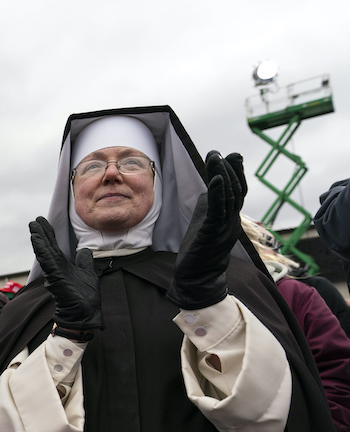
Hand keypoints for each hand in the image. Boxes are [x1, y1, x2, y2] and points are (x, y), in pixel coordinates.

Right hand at [29, 217, 102, 330]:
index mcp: (62, 266)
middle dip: (41, 233)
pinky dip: (41, 248)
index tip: (42, 222)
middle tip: (34, 220)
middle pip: (47, 247)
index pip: (53, 247)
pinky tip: (36, 239)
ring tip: (33, 225)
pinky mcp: (55, 276)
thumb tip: (83, 249)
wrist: (85, 313)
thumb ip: (84, 260)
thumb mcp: (88, 272)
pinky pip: (47, 260)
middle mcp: (56, 268)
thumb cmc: (85, 296)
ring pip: (44, 251)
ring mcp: (54, 272)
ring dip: (38, 238)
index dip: (48, 234)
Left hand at [167, 152, 245, 309]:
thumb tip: (212, 181)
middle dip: (231, 169)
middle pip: (237, 191)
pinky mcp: (213, 233)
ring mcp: (224, 227)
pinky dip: (217, 192)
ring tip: (216, 157)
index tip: (231, 155)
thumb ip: (210, 202)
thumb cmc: (201, 248)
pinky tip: (214, 178)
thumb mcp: (206, 220)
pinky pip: (218, 210)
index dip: (236, 173)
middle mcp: (232, 220)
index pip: (237, 191)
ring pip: (229, 198)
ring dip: (223, 175)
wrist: (196, 275)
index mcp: (230, 217)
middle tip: (223, 153)